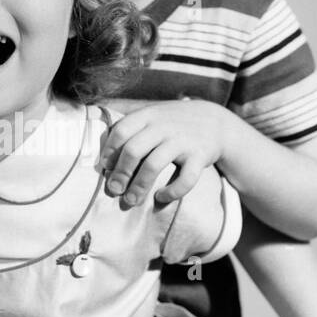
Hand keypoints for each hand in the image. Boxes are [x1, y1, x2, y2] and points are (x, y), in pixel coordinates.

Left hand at [99, 100, 233, 206]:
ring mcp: (182, 141)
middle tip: (113, 190)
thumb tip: (101, 149)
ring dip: (139, 186)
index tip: (104, 167)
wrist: (215, 122)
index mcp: (148, 116)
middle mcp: (163, 126)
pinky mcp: (199, 156)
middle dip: (120, 173)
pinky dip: (172, 192)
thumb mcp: (153, 115)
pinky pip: (185, 179)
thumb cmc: (174, 123)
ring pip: (154, 165)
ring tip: (131, 200)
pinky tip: (161, 197)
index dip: (109, 151)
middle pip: (134, 150)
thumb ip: (131, 126)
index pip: (122, 130)